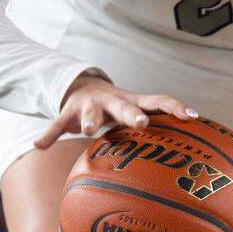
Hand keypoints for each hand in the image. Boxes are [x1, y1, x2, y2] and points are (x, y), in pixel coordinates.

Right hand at [33, 74, 198, 149]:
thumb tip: (192, 145)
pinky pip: (57, 125)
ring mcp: (90, 105)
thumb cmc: (117, 107)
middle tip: (142, 124)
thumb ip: (156, 125)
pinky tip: (40, 146)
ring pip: (90, 114)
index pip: (159, 101)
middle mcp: (113, 101)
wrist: (83, 85)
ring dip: (89, 121)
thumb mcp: (135, 112)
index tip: (193, 116)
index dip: (176, 107)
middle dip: (133, 115)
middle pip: (126, 107)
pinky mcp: (68, 111)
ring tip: (86, 132)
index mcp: (133, 102)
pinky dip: (49, 135)